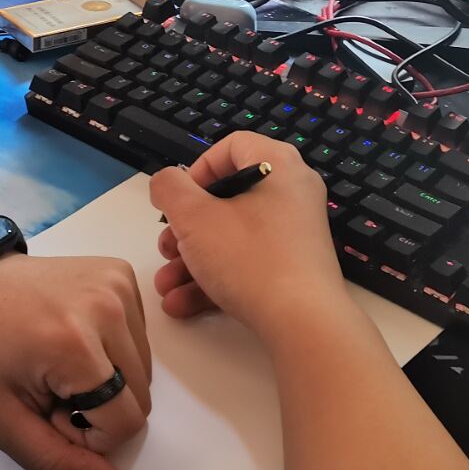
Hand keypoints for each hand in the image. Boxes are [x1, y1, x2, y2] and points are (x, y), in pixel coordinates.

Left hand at [0, 254, 151, 469]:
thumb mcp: (2, 422)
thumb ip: (56, 463)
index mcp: (75, 345)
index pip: (125, 423)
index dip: (88, 435)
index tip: (49, 412)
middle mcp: (108, 306)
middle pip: (140, 398)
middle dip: (99, 410)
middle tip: (53, 391)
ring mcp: (118, 284)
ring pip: (144, 370)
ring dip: (109, 383)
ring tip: (62, 366)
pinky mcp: (122, 273)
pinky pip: (139, 337)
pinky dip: (113, 352)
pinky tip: (75, 340)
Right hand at [149, 133, 353, 345]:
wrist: (302, 323)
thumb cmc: (248, 257)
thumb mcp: (194, 217)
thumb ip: (170, 189)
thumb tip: (167, 183)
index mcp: (278, 166)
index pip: (231, 147)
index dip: (196, 170)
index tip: (177, 201)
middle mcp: (292, 194)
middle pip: (226, 199)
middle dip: (185, 229)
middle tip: (166, 249)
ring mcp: (294, 233)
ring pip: (231, 237)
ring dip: (191, 260)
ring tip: (166, 286)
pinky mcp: (293, 268)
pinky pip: (247, 263)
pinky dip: (215, 278)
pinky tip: (182, 304)